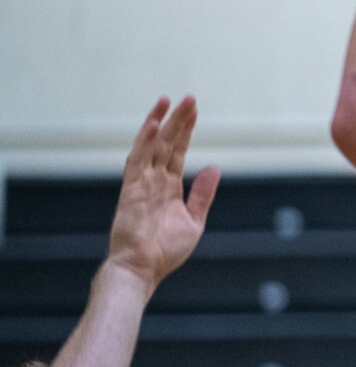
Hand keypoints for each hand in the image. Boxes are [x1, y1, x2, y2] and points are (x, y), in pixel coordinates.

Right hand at [106, 97, 219, 289]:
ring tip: (168, 100)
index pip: (177, 151)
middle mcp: (154, 180)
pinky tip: (152, 124)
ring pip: (152, 146)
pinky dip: (144, 141)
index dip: (185, 131)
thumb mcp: (194, 220)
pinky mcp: (131, 189)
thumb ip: (203, 194)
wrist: (144, 268)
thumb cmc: (165, 251)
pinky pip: (137, 160)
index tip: (193, 110)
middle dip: (177, 120)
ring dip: (159, 123)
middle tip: (188, 98)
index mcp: (168, 187)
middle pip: (167, 143)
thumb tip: (214, 168)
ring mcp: (141, 183)